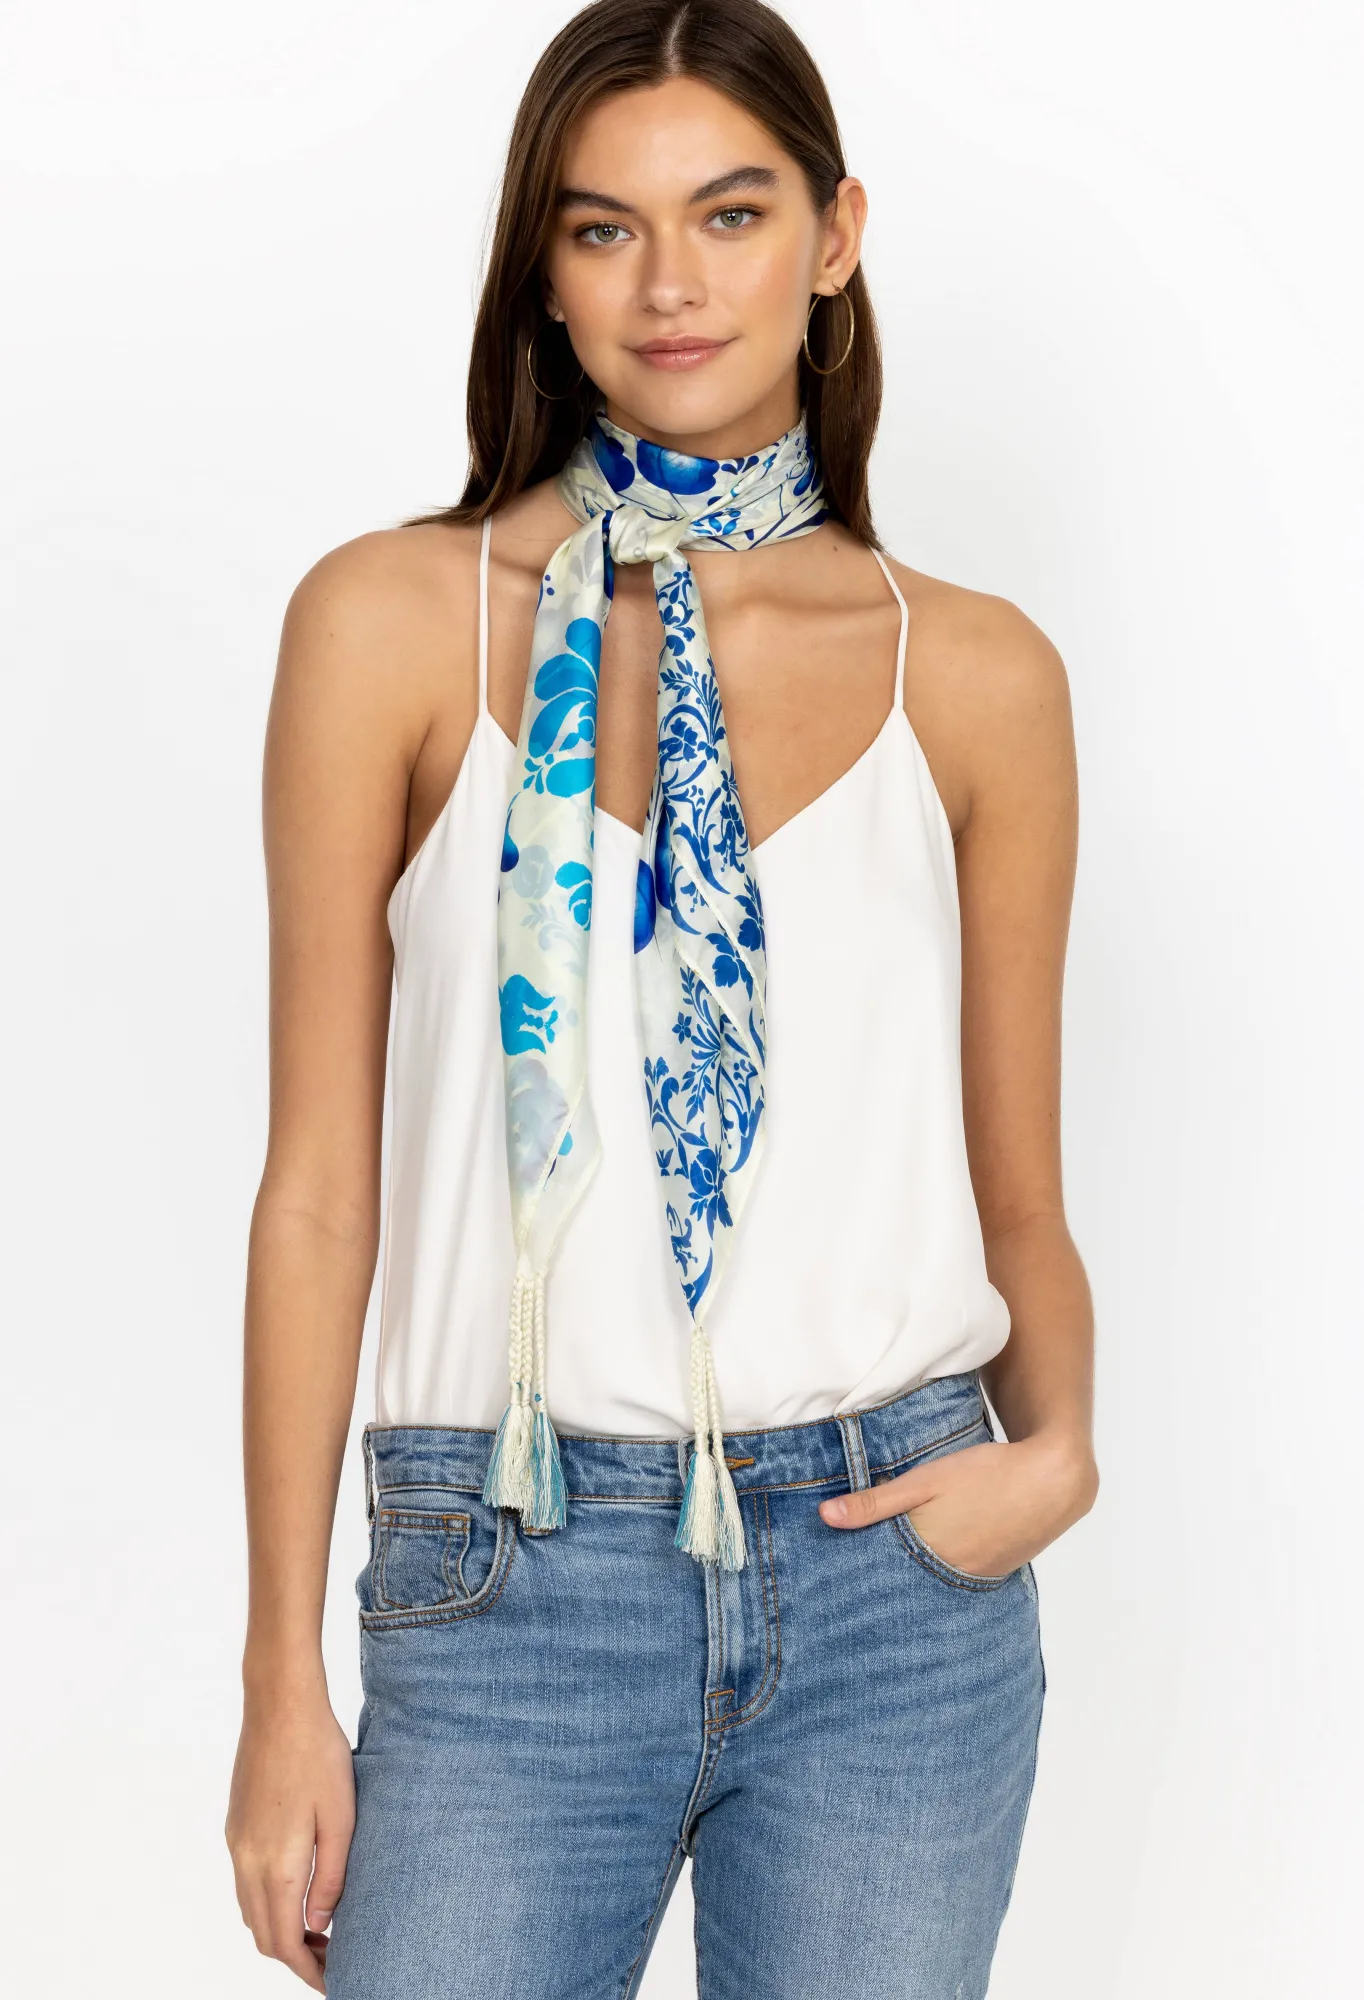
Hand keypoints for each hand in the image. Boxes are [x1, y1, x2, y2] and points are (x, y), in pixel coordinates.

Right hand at [226, 1678, 356, 1991]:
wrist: (279, 1703)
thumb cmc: (318, 1753)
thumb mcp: (341, 1817)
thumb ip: (331, 1877)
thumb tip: (319, 1924)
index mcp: (275, 1865)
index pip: (284, 1942)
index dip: (307, 1971)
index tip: (335, 1981)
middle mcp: (247, 1860)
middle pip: (262, 1934)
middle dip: (294, 1957)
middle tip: (332, 1961)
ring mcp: (236, 1842)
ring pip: (250, 1910)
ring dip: (279, 1930)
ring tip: (319, 1931)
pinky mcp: (235, 1824)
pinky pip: (245, 1882)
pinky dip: (267, 1902)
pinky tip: (297, 1891)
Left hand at [818, 1430, 1097, 1577]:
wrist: (1054, 1481)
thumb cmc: (986, 1475)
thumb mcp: (925, 1480)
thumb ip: (876, 1501)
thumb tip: (825, 1517)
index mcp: (928, 1555)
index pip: (879, 1580)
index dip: (855, 1582)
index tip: (830, 1588)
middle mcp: (950, 1578)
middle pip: (904, 1591)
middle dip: (879, 1592)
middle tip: (848, 1597)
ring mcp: (975, 1580)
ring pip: (930, 1588)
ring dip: (910, 1585)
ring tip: (883, 1586)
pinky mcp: (994, 1574)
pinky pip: (955, 1584)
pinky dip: (938, 1578)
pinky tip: (929, 1568)